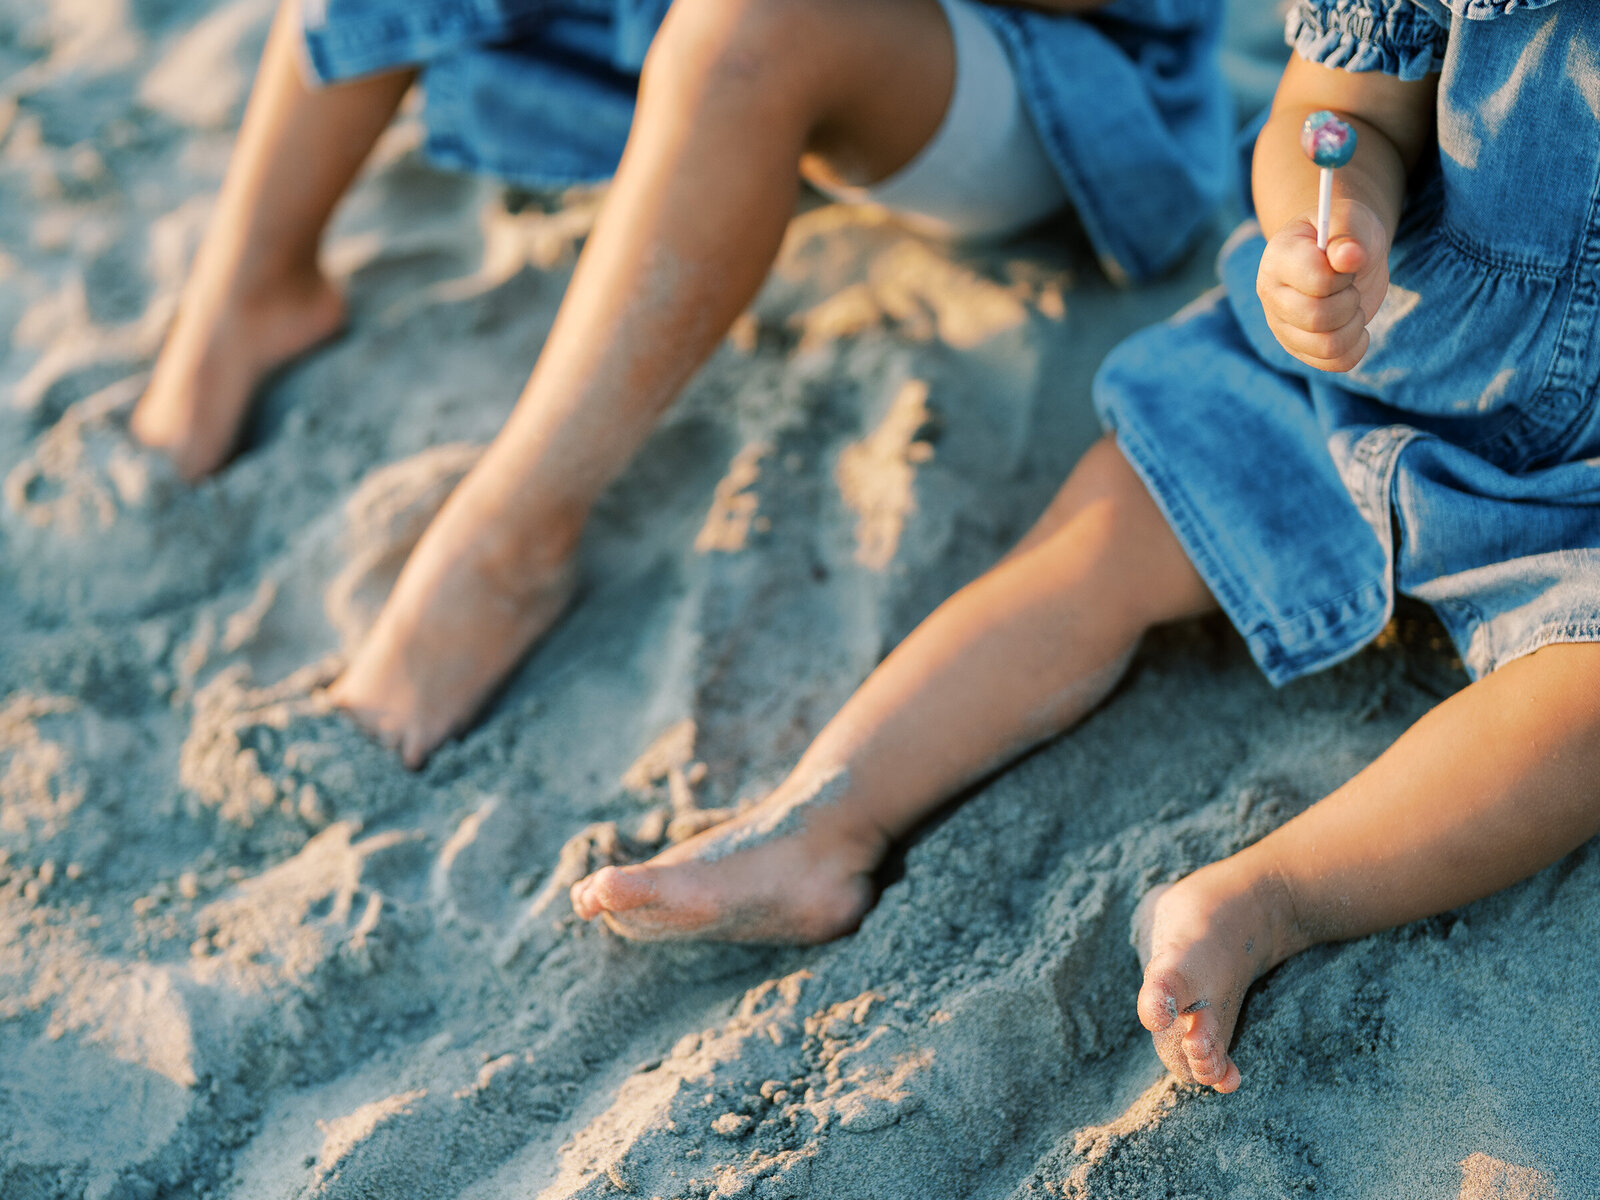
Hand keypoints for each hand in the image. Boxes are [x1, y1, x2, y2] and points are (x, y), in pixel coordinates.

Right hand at [1256, 200, 1389, 372]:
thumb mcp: (1351, 220)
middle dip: (1350, 300)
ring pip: (1327, 346)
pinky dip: (1356, 346)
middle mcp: (1271, 295)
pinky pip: (1335, 363)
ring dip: (1354, 325)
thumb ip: (1350, 232)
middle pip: (1316, 318)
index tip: (1347, 260)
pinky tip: (1356, 325)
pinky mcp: (1298, 349)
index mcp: (1278, 258)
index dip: (1343, 275)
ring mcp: (1281, 326)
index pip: (1316, 282)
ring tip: (1353, 304)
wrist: (1341, 254)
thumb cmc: (1344, 233)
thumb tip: (1349, 257)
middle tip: (1351, 284)